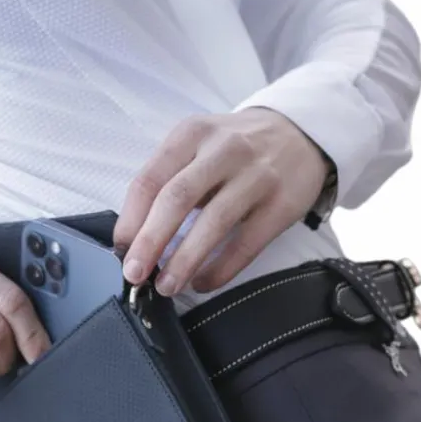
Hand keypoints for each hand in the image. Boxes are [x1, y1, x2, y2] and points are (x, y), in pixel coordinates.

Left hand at [114, 107, 328, 295]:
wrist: (299, 135)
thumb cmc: (233, 150)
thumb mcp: (197, 147)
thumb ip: (168, 181)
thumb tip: (134, 238)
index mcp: (192, 134)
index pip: (151, 179)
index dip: (131, 219)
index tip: (121, 250)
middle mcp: (223, 150)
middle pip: (177, 199)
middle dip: (151, 241)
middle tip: (135, 274)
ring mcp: (256, 175)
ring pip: (213, 222)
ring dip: (185, 260)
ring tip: (168, 286)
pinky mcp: (282, 204)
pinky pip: (246, 244)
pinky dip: (222, 269)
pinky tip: (203, 283)